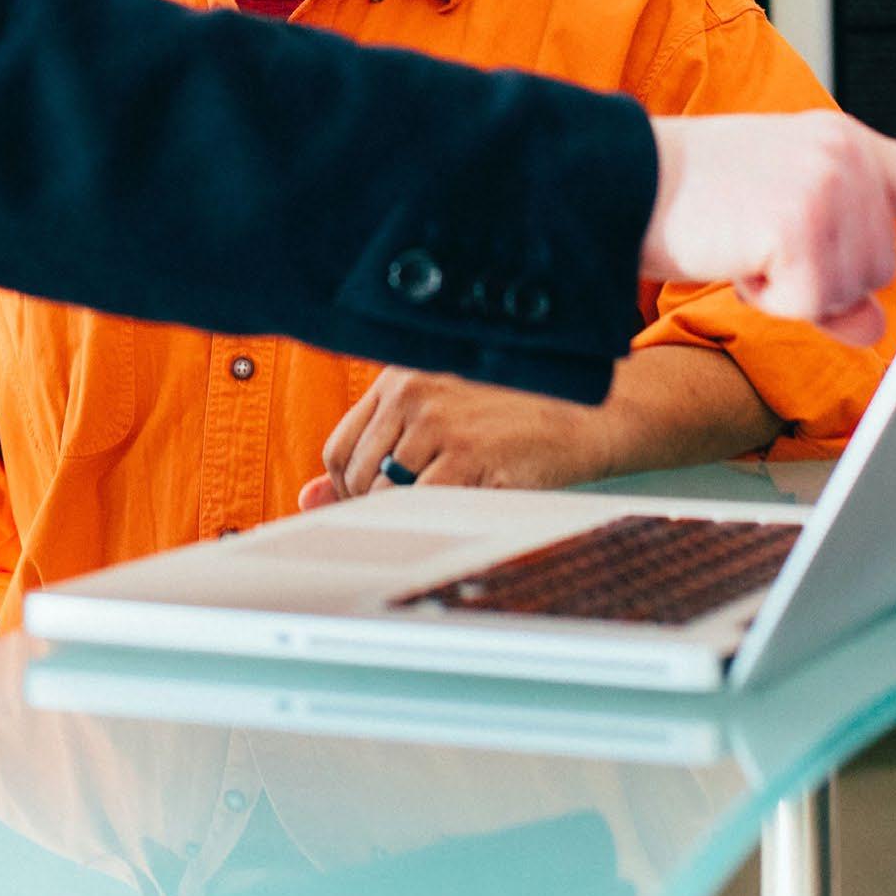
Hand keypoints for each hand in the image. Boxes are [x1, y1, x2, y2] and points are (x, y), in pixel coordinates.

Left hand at [298, 367, 607, 508]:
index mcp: (402, 375)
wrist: (588, 413)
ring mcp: (440, 424)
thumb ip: (374, 447)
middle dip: (374, 507)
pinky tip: (464, 508)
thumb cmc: (513, 414)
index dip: (350, 487)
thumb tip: (307, 496)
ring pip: (384, 497)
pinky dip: (432, 520)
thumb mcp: (439, 413)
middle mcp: (414, 393)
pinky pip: (421, 507)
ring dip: (406, 516)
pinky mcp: (469, 456)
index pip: (340, 447)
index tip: (376, 502)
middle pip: (355, 476)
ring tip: (447, 505)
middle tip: (418, 511)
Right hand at [641, 112, 895, 345]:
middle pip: (880, 264)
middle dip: (824, 278)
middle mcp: (845, 157)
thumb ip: (836, 263)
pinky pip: (811, 302)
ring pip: (851, 289)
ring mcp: (828, 188)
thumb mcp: (772, 218)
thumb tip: (872, 327)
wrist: (618, 179)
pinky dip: (770, 298)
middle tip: (761, 246)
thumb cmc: (691, 198)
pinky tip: (738, 255)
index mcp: (840, 141)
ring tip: (745, 244)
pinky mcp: (803, 225)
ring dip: (795, 289)